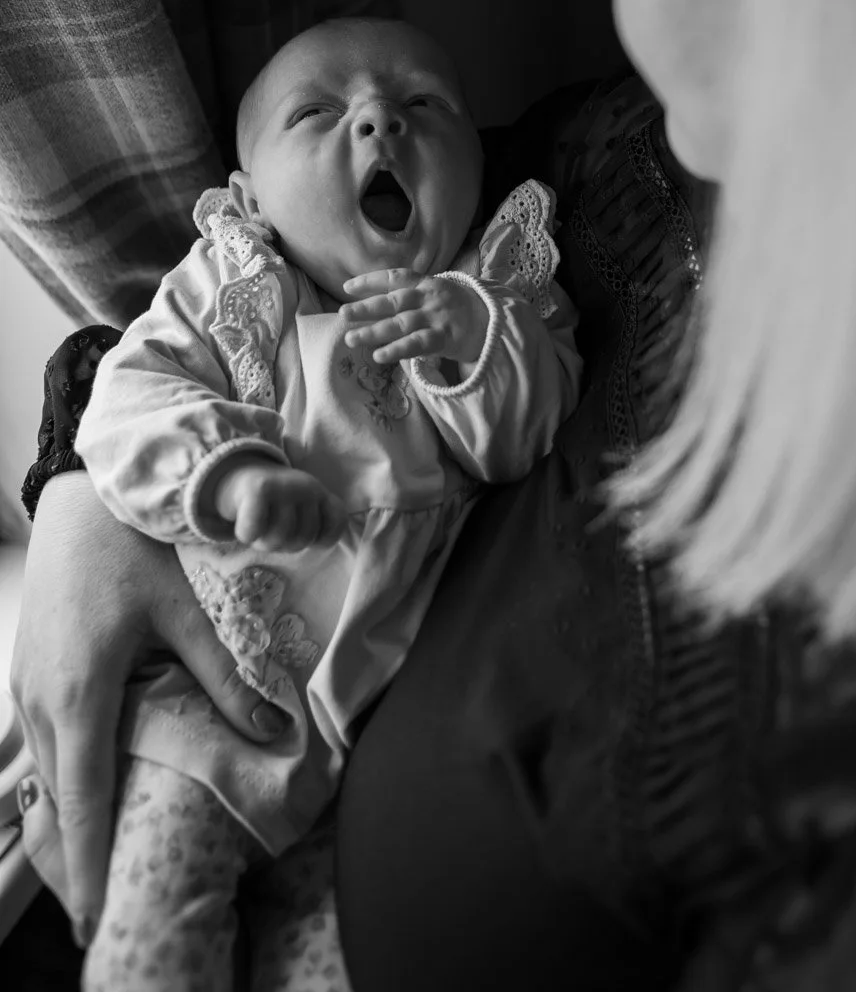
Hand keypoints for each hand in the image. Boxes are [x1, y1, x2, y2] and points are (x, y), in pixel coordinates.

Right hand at [10, 473, 287, 946]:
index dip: (89, 860)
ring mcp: (25, 685)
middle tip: (102, 901)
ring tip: (91, 862)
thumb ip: (226, 676)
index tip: (94, 911)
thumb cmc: (132, 549)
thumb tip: (275, 729)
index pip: (84, 799)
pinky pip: (38, 743)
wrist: (79, 499)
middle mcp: (42, 699)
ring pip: (44, 773)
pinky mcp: (25, 670)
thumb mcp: (185, 612)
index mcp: (81, 693)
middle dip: (75, 854)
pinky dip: (58, 778)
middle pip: (58, 799)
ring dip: (66, 818)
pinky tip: (82, 790)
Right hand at [214, 459, 346, 552]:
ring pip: (280, 537)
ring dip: (265, 543)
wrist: (240, 475)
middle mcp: (308, 486)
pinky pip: (255, 529)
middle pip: (304, 538)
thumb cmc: (274, 504)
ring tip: (261, 530)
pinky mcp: (258, 489)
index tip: (306, 536)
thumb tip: (316, 544)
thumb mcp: (302, 510)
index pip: (338, 523)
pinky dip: (247, 535)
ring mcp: (285, 486)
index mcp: (321, 494)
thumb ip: (315, 525)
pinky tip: (246, 527)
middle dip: (286, 545)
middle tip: (273, 531)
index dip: (322, 539)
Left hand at [341, 269, 487, 365]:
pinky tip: (379, 355)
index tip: (347, 287)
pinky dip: (397, 349)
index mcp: (427, 283)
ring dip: (373, 331)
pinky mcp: (445, 338)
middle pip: (393, 301)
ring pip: (400, 324)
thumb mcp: (437, 293)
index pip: (395, 277)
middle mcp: (430, 297)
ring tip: (350, 339)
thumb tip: (376, 302)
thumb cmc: (459, 309)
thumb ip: (412, 295)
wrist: (494, 322)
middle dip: (366, 307)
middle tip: (342, 314)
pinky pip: (417, 344)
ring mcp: (437, 317)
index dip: (370, 280)